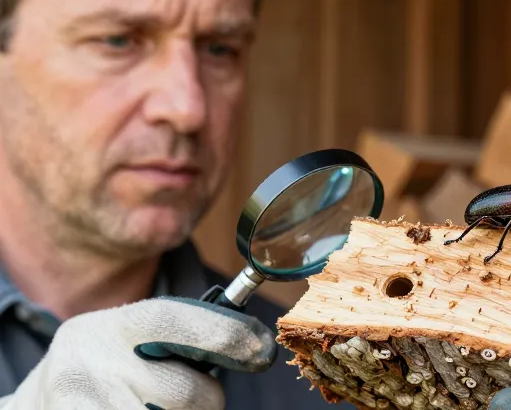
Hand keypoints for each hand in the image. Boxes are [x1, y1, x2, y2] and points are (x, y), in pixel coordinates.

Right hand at [0, 296, 276, 409]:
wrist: (37, 403)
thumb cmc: (106, 370)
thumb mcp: (131, 338)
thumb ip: (181, 335)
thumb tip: (251, 346)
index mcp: (117, 324)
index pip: (187, 321)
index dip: (233, 336)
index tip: (261, 351)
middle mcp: (95, 358)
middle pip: (190, 392)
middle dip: (204, 399)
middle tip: (185, 394)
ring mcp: (84, 398)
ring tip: (156, 405)